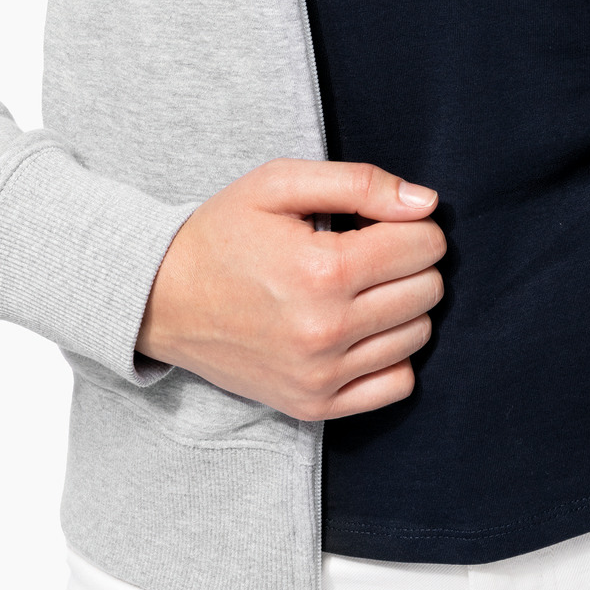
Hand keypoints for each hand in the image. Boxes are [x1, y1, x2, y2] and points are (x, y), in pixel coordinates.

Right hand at [135, 157, 445, 419]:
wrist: (162, 299)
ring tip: (361, 287)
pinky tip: (362, 328)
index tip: (384, 222)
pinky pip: (397, 384)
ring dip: (403, 304)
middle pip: (427, 291)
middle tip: (373, 250)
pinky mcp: (314, 406)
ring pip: (418, 335)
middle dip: (413, 261)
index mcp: (322, 270)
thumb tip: (426, 203)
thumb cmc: (223, 233)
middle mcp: (326, 331)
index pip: (423, 246)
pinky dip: (393, 353)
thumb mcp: (279, 183)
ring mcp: (320, 376)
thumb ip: (359, 183)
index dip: (413, 224)